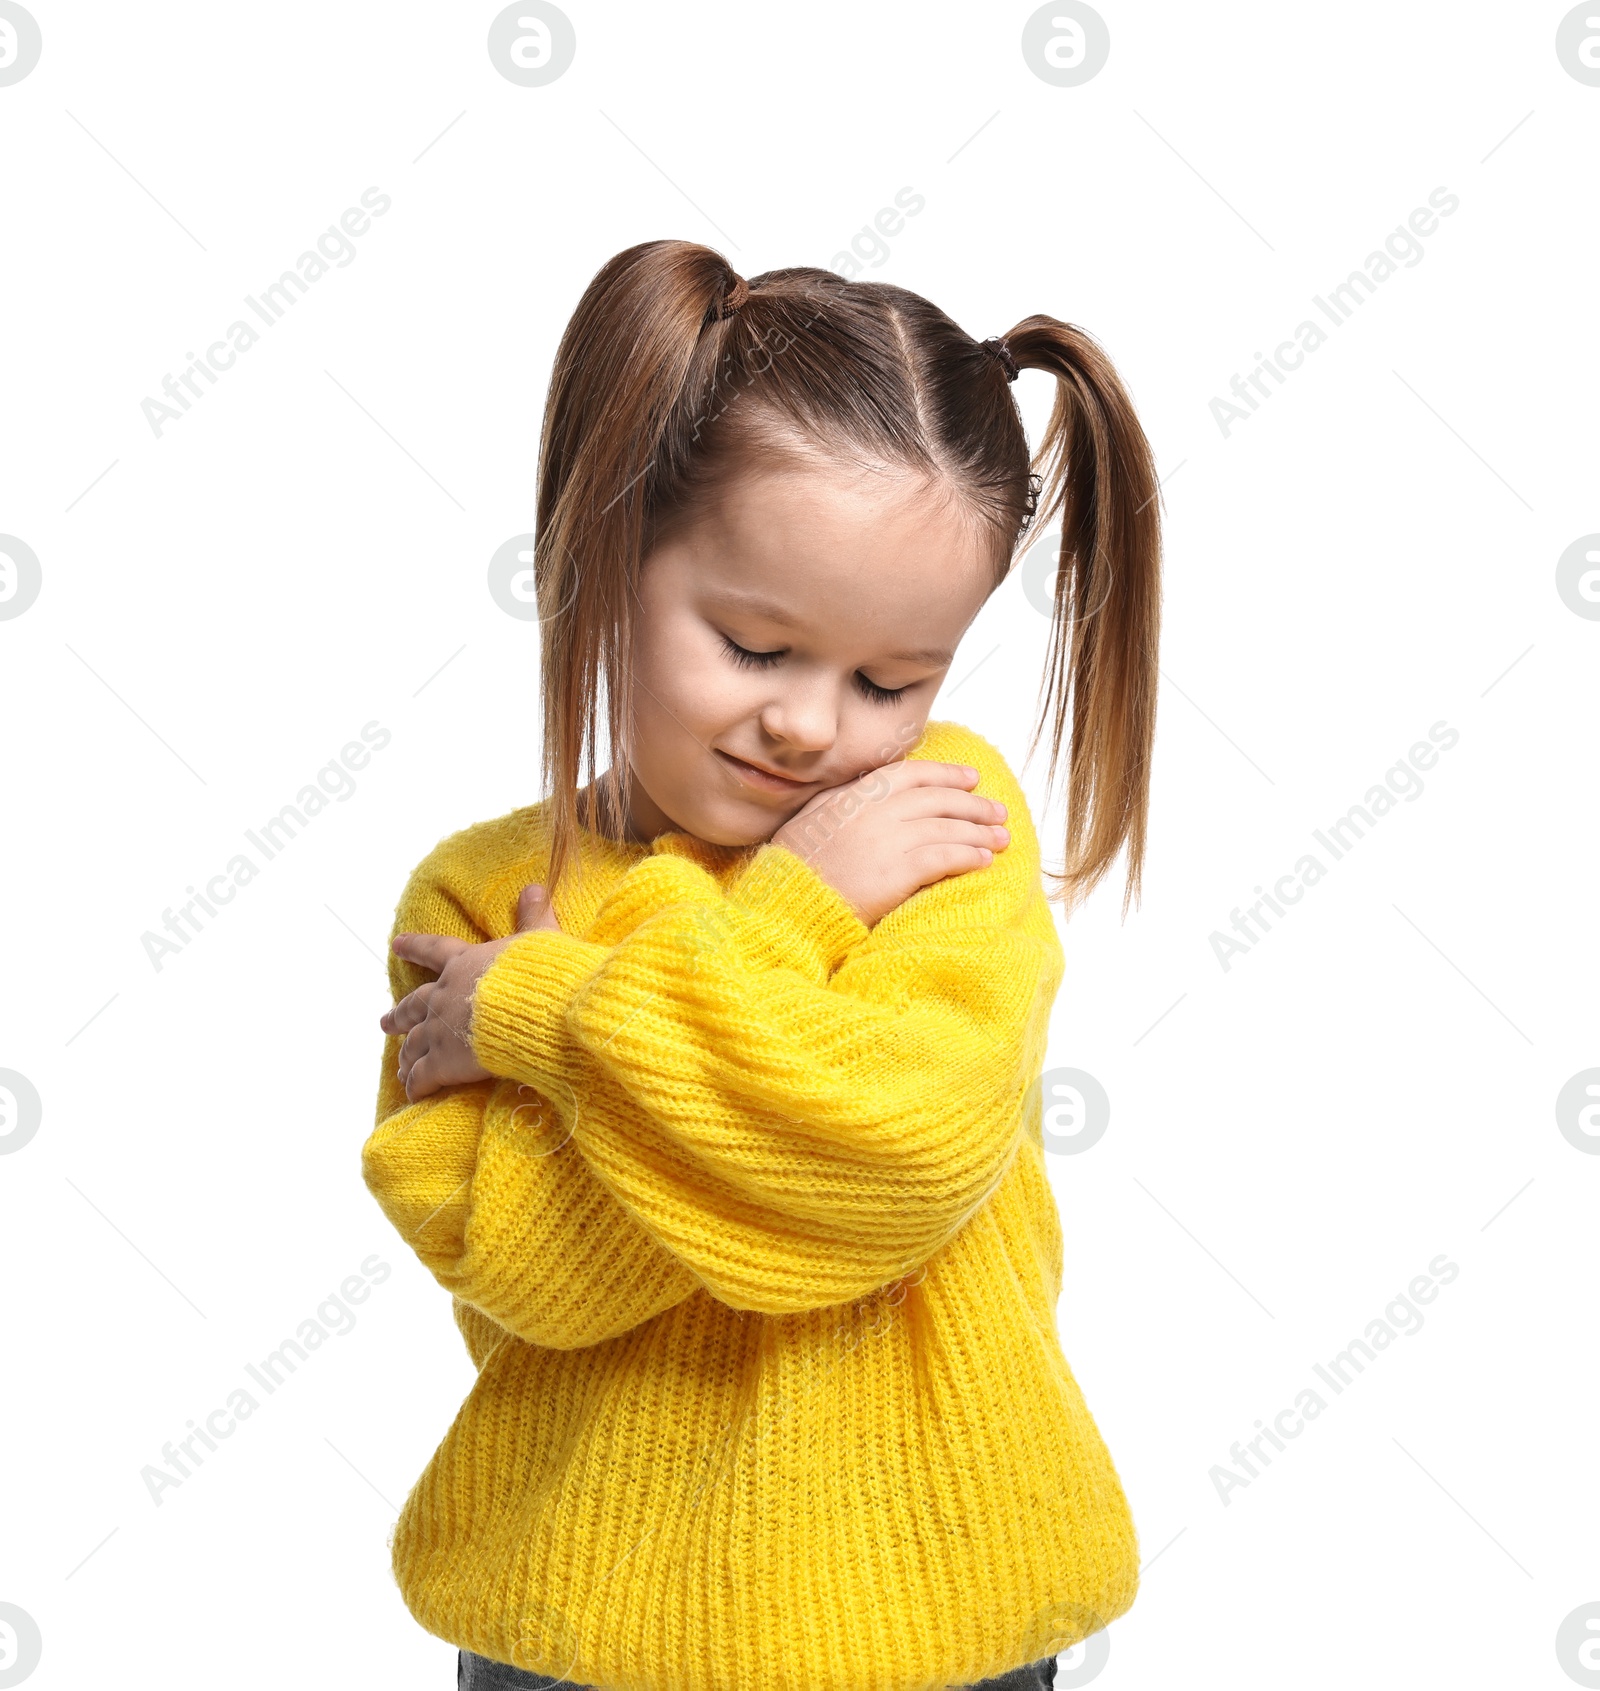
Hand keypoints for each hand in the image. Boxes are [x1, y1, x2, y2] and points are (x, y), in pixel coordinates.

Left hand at [381, 883, 560, 1101]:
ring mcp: (439, 1031)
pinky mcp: (443, 1063)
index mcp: (464, 964)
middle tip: (385, 1021)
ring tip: (399, 1067)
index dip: (415, 947)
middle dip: (398, 1015)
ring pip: (413, 1044)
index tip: (396, 944)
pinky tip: (413, 1095)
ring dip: (405, 1055)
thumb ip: (534, 916)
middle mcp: (444, 996)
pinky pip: (422, 1077)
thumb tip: (534, 887)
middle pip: (413, 1005)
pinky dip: (416, 1086)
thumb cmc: (538, 974)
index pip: (434, 951)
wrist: (533, 1011)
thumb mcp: (539, 939)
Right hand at [771, 759, 1009, 926]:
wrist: (786, 904)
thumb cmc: (793, 868)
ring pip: (946, 827)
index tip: (970, 778)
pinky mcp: (897, 872)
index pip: (910, 774)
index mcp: (854, 796)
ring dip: (979, 832)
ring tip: (1002, 838)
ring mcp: (887, 840)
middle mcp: (874, 812)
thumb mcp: (809, 820)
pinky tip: (984, 860)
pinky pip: (944, 857)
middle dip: (973, 804)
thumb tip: (863, 791)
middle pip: (937, 799)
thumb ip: (840, 802)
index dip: (945, 774)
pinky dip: (968, 855)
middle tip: (997, 811)